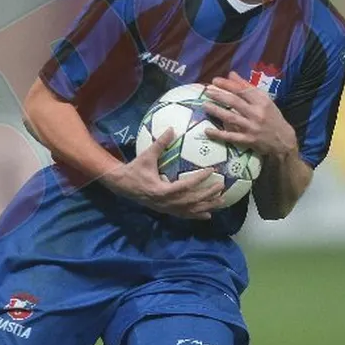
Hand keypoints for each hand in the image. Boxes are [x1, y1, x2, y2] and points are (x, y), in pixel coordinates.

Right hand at [101, 128, 226, 219]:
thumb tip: (171, 129)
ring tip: (221, 201)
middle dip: (208, 194)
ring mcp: (166, 208)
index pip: (185, 185)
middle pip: (191, 201)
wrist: (122, 185)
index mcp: (161, 190)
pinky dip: (196, 215)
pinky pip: (184, 215)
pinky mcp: (166, 210)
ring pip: (190, 210)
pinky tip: (208, 215)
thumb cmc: (135, 169)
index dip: (199, 179)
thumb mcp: (146, 156)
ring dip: (206, 206)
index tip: (211, 170)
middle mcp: (165, 202)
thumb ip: (159, 144)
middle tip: (222, 185)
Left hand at [201, 72, 297, 160]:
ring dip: (217, 111)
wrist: (283, 140)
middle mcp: (257, 113)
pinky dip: (218, 134)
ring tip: (205, 105)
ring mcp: (252, 127)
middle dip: (219, 95)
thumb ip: (247, 87)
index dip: (227, 85)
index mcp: (262, 101)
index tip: (215, 80)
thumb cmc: (272, 117)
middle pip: (235, 102)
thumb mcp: (264, 100)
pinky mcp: (248, 140)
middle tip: (207, 91)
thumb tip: (231, 74)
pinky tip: (207, 131)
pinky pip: (231, 137)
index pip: (242, 90)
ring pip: (231, 118)